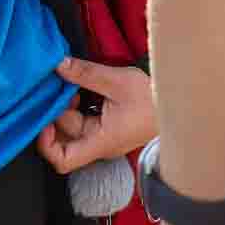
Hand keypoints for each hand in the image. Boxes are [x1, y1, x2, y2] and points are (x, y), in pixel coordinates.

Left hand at [36, 57, 155, 173]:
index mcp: (101, 142)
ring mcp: (102, 136)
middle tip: (59, 88)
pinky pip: (84, 119)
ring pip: (72, 126)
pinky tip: (80, 86)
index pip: (63, 160)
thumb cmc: (154, 98)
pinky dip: (77, 104)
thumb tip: (58, 64)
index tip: (44, 119)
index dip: (46, 144)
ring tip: (71, 83)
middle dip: (56, 113)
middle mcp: (98, 144)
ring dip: (66, 106)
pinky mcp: (107, 126)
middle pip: (64, 138)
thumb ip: (85, 73)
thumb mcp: (117, 81)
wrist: (179, 104)